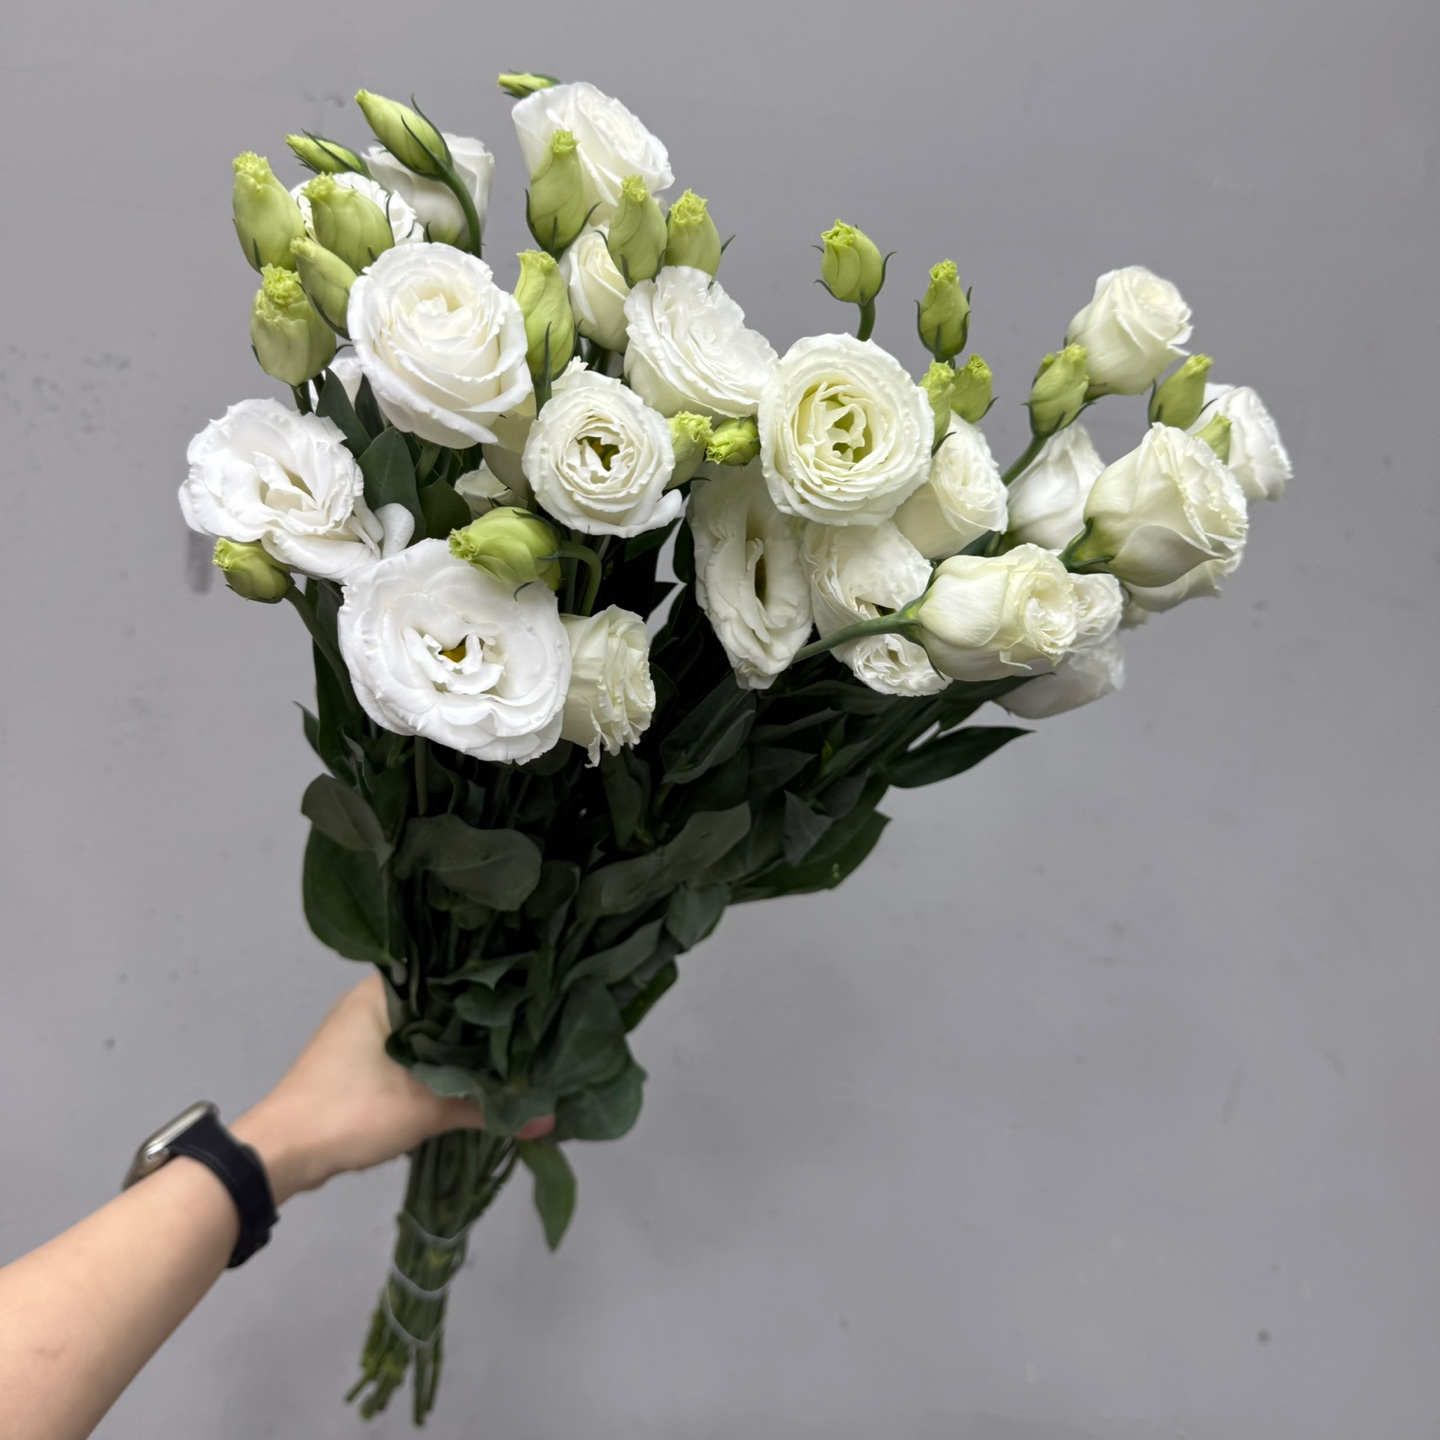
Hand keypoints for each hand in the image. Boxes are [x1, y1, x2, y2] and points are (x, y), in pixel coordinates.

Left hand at [230, 974, 551, 1203]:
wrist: (282, 1154)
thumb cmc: (351, 1110)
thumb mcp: (426, 1109)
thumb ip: (486, 1107)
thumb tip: (549, 1118)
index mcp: (382, 989)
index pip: (447, 966)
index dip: (488, 976)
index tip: (528, 984)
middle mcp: (370, 998)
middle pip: (437, 998)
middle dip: (476, 1014)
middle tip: (528, 1017)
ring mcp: (360, 1029)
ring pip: (422, 1026)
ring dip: (454, 1039)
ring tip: (506, 1042)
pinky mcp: (356, 1059)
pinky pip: (408, 1047)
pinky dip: (434, 1057)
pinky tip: (467, 1068)